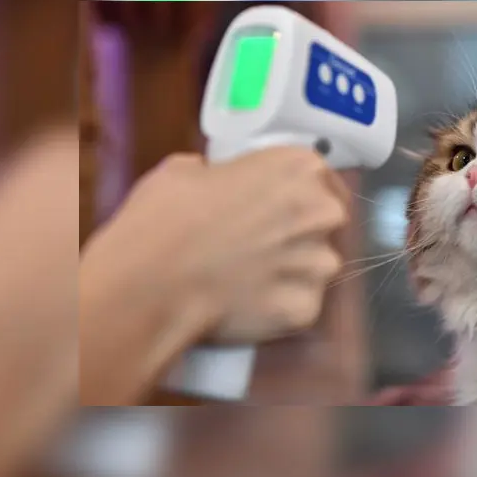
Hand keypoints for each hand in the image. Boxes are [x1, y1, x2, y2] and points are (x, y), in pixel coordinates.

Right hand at [84, 146, 350, 341]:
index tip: (274, 208)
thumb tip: (215, 179)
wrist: (151, 281)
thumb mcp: (186, 170)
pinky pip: (300, 306)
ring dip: (292, 273)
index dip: (294, 196)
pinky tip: (248, 306)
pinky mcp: (308, 308)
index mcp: (301, 168)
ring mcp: (320, 264)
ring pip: (317, 268)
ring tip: (251, 280)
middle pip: (325, 223)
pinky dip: (279, 308)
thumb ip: (220, 172)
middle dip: (300, 234)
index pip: (317, 179)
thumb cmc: (166, 215)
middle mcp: (323, 212)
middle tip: (261, 246)